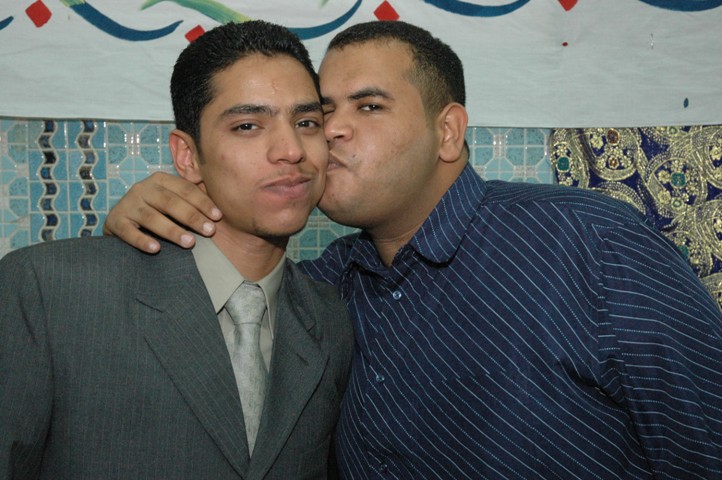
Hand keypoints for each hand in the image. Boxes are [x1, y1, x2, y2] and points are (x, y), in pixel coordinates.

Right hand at [103, 172, 221, 252]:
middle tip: (209, 231)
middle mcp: (142, 189)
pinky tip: (156, 249)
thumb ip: (191, 201)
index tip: (218, 217)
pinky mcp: (116, 221)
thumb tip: (220, 212)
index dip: (202, 202)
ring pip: (151, 217)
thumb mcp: (172, 201)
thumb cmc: (156, 211)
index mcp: (160, 180)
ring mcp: (127, 204)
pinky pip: (129, 232)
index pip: (185, 189)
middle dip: (192, 217)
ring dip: (172, 230)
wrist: (120, 221)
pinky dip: (142, 241)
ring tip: (190, 243)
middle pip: (170, 202)